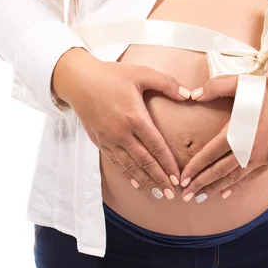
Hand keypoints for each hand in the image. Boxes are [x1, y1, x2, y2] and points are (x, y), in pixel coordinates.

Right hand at [52, 47, 191, 199]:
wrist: (77, 80)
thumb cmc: (111, 74)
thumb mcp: (141, 73)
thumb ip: (167, 83)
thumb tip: (189, 95)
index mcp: (135, 117)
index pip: (157, 147)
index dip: (168, 165)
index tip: (178, 178)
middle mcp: (122, 133)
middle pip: (145, 162)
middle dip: (160, 179)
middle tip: (172, 194)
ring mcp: (109, 139)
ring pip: (130, 166)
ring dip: (145, 181)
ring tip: (158, 193)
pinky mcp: (99, 141)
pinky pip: (116, 162)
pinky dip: (127, 175)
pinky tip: (137, 183)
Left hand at [179, 75, 267, 202]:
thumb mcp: (240, 84)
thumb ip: (215, 88)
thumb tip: (194, 95)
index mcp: (237, 133)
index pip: (209, 155)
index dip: (194, 168)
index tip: (182, 178)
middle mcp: (248, 151)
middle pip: (218, 172)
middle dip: (200, 184)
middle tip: (185, 195)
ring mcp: (260, 159)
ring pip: (232, 179)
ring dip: (215, 189)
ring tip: (200, 197)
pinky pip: (248, 178)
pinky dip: (235, 187)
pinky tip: (224, 193)